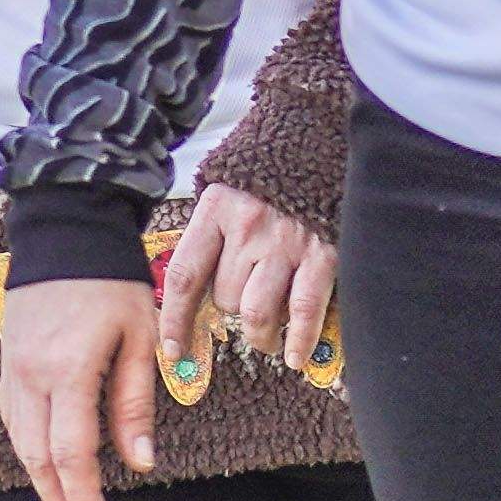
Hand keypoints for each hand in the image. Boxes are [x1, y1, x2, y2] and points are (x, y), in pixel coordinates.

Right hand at [0, 271, 161, 500]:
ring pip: (22, 445)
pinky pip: (15, 422)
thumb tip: (139, 463)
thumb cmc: (112, 281)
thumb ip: (135, 402)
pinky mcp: (9, 364)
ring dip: (43, 485)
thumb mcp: (139, 336)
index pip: (71, 454)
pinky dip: (31, 454)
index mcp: (68, 370)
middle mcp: (32, 377)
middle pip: (39, 460)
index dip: (83, 499)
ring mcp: (14, 371)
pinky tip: (48, 468)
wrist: (65, 231)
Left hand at [167, 182, 338, 385]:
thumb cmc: (272, 178)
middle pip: (225, 299)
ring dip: (261, 336)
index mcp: (217, 208)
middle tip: (247, 306)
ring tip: (267, 340)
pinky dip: (299, 339)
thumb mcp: (232, 192)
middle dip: (233, 312)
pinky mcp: (324, 253)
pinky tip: (295, 355)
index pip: (184, 276)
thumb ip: (214, 236)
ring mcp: (286, 241)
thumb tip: (194, 296)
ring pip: (257, 313)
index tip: (175, 351)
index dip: (176, 321)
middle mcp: (248, 226)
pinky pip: (303, 309)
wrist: (325, 145)